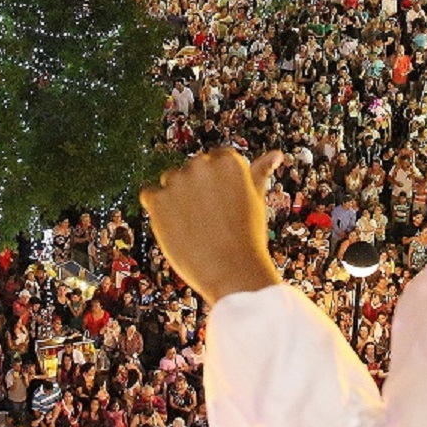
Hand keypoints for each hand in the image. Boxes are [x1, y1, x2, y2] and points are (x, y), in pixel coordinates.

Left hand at [140, 148, 283, 304]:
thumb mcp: (256, 200)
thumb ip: (259, 172)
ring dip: (175, 198)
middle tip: (210, 220)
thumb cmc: (247, 236)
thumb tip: (276, 153)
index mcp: (228, 160)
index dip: (216, 187)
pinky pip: (149, 195)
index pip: (213, 161)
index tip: (223, 207)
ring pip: (169, 182)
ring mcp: (177, 180)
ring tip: (193, 226)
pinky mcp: (158, 199)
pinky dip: (157, 210)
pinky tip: (175, 226)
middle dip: (195, 190)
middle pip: (190, 170)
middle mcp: (202, 164)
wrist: (232, 272)